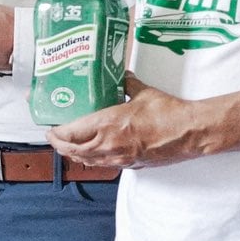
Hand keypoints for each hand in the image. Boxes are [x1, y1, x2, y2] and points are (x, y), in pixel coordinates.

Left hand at [44, 77, 209, 168]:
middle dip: (60, 146)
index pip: (70, 134)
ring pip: (87, 161)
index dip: (55, 134)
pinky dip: (93, 160)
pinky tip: (92, 154)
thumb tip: (121, 74)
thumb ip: (127, 83)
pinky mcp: (131, 165)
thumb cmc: (168, 112)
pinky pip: (104, 165)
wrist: (190, 133)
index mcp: (107, 124)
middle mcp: (109, 144)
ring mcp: (120, 158)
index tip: (49, 128)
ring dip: (74, 155)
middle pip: (73, 151)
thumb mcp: (143, 92)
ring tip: (68, 146)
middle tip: (54, 138)